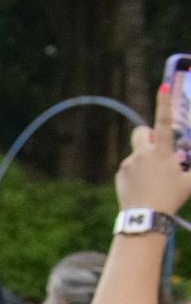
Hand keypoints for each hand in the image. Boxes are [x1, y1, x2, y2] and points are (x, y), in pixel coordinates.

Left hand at [115, 83, 190, 213]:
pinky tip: (143, 188)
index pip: (164, 123)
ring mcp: (128, 163)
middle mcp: (142, 154)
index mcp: (161, 152)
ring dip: (145, 161)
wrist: (145, 217)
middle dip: (148, 135)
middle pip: (141, 132)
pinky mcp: (120, 173)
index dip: (164, 103)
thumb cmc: (171, 198)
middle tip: (158, 151)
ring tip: (153, 181)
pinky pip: (130, 168)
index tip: (163, 86)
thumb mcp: (190, 182)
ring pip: (137, 155)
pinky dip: (136, 173)